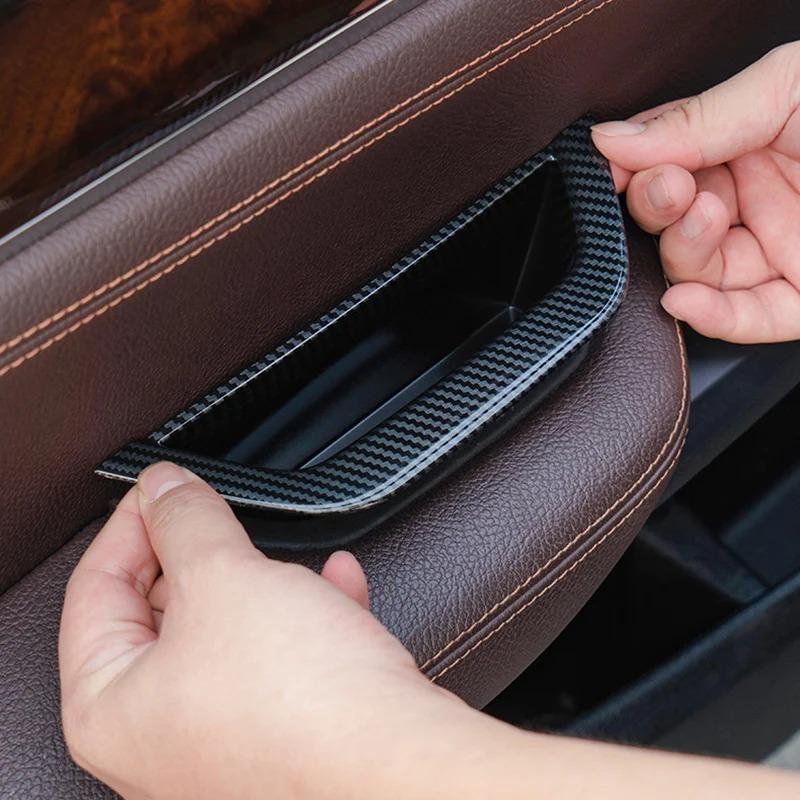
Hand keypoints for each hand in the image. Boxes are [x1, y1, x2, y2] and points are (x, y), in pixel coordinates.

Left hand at [59, 462, 463, 799]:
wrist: (394, 768)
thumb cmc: (301, 706)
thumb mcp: (225, 577)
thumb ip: (185, 520)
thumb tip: (163, 489)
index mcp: (110, 711)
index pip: (95, 590)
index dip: (131, 524)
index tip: (163, 489)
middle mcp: (157, 741)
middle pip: (160, 614)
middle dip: (201, 556)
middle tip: (218, 515)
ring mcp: (219, 746)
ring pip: (227, 634)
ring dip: (260, 584)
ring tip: (287, 559)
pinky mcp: (278, 743)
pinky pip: (277, 661)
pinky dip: (301, 618)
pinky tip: (334, 588)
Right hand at [591, 42, 799, 342]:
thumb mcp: (792, 88)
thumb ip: (699, 118)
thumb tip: (610, 140)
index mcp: (748, 138)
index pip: (667, 159)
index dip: (634, 168)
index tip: (613, 167)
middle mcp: (756, 195)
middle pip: (672, 219)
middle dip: (658, 206)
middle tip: (670, 189)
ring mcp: (777, 250)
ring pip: (697, 269)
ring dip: (683, 251)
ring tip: (704, 219)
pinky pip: (744, 318)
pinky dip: (708, 316)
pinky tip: (683, 300)